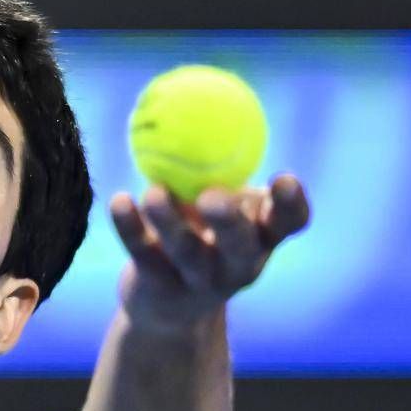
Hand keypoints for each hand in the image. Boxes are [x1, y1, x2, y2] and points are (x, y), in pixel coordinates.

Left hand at [110, 173, 309, 334]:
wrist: (170, 306)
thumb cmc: (206, 237)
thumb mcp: (225, 207)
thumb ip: (226, 169)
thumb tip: (212, 103)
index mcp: (262, 240)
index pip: (288, 224)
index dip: (291, 205)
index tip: (284, 178)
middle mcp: (238, 266)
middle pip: (240, 246)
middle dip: (229, 222)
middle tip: (213, 196)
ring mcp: (199, 282)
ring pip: (186, 252)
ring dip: (169, 222)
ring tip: (154, 192)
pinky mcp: (159, 288)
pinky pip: (142, 254)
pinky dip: (129, 227)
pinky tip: (119, 201)